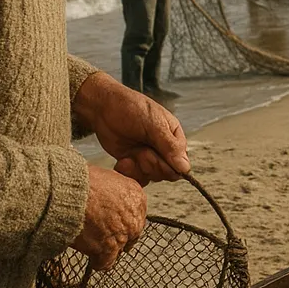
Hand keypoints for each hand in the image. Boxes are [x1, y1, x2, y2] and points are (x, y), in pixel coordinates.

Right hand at [71, 165, 147, 270]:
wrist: (69, 193)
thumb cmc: (82, 182)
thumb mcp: (107, 178)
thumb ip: (114, 192)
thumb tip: (108, 199)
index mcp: (136, 196)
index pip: (136, 216)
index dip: (123, 221)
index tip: (114, 224)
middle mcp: (134, 217)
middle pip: (132, 234)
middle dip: (118, 236)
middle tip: (104, 236)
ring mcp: (123, 234)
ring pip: (120, 250)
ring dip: (108, 250)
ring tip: (95, 248)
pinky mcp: (108, 249)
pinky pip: (106, 263)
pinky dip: (98, 262)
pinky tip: (91, 259)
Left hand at [72, 72, 190, 183]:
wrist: (103, 109)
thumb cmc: (131, 109)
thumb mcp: (153, 125)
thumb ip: (170, 147)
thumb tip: (185, 168)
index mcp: (174, 137)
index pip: (181, 163)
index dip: (169, 165)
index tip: (155, 155)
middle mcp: (164, 149)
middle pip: (167, 173)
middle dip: (152, 164)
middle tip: (140, 151)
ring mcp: (148, 157)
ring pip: (151, 176)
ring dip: (138, 167)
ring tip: (130, 153)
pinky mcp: (134, 163)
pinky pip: (137, 178)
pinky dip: (128, 173)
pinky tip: (123, 160)